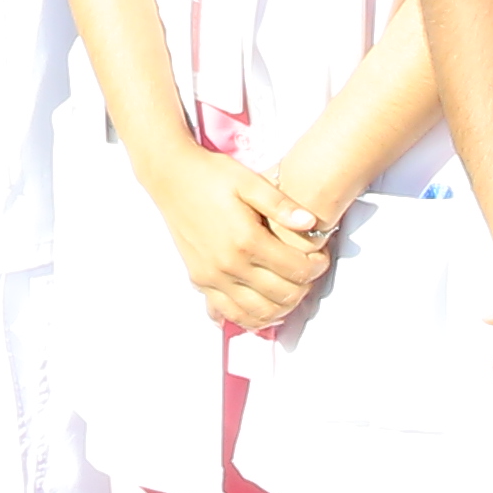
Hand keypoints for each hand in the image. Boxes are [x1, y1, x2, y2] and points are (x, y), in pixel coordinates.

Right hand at [143, 143, 333, 331]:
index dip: (316, 266)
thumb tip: (310, 223)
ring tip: (290, 290)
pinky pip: (229, 313)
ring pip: (257, 312)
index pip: (295, 269)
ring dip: (281, 308)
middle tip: (308, 273)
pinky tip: (262, 307)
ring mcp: (212, 276)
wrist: (171, 177)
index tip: (320, 257)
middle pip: (281, 295)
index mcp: (246, 239)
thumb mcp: (250, 181)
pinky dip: (250, 317)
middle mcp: (229, 264)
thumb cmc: (211, 175)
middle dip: (304, 287)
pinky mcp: (199, 280)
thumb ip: (281, 204)